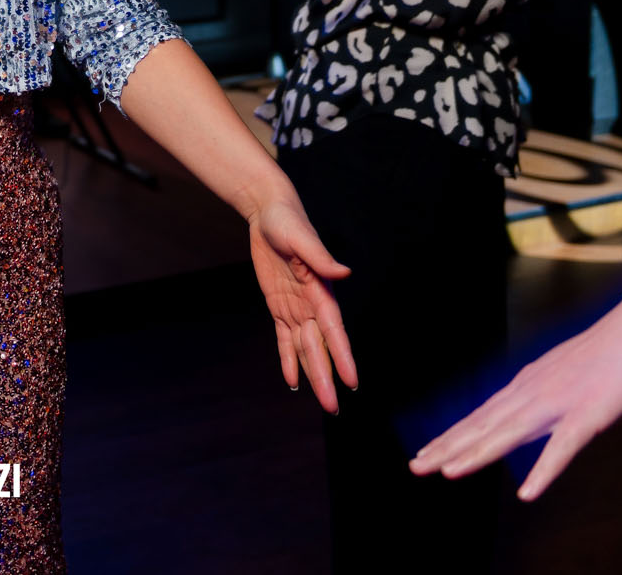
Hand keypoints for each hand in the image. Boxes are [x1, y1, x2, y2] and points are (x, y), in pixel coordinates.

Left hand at [248, 195, 356, 413]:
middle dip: (327, 377)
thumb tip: (344, 273)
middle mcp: (312, 304)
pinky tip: (293, 380)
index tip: (352, 381)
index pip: (334, 330)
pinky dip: (288, 359)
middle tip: (334, 408)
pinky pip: (284, 338)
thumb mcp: (301, 237)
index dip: (342, 356)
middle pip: (320, 347)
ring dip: (313, 374)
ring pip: (305, 348)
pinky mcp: (278, 305)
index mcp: (321, 290)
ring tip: (325, 403)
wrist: (269, 213)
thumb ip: (321, 258)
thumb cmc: (287, 221)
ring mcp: (295, 307)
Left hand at [408, 272, 621, 499]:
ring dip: (478, 454)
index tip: (424, 454)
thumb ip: (540, 399)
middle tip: (415, 465)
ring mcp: (559, 403)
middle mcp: (533, 393)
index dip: (451, 437)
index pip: (480, 417)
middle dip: (449, 447)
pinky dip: (544, 470)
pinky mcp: (589, 413)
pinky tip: (528, 493)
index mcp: (526, 386)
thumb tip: (522, 415)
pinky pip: (564, 447)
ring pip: (510, 433)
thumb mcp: (561, 377)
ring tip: (448, 472)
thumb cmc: (606, 353)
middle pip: (484, 425)